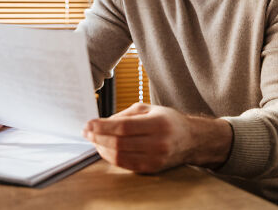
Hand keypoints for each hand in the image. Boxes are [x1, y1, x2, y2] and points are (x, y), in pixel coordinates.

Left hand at [82, 103, 231, 173]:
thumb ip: (125, 115)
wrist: (191, 139)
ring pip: (120, 157)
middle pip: (119, 143)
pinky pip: (126, 165)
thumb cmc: (168, 120)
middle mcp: (158, 142)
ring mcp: (155, 158)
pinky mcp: (152, 169)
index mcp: (157, 123)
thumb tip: (102, 123)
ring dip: (101, 149)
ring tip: (93, 140)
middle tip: (86, 131)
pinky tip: (104, 150)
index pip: (123, 127)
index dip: (103, 126)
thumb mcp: (149, 108)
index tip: (89, 123)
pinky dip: (111, 158)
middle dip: (98, 137)